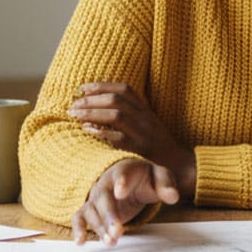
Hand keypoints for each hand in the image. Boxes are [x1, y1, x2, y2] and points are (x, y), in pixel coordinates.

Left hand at [69, 83, 194, 198]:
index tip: (83, 88)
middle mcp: (145, 118)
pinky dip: (101, 131)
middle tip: (73, 105)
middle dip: (91, 100)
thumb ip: (129, 114)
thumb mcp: (146, 125)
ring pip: (116, 115)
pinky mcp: (140, 149)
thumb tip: (98, 106)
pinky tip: (88, 129)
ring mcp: (144, 133)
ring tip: (75, 114)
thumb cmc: (156, 146)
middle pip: (116, 100)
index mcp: (146, 110)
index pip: (124, 89)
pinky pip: (119, 137)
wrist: (178, 166)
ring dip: (92, 112)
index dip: (102, 86)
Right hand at [70, 158, 180, 245]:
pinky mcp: (92, 209)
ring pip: (92, 211)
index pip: (121, 175)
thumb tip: (172, 196)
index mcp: (123, 170)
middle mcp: (105, 183)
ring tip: (111, 242)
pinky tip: (80, 242)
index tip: (120, 193)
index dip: (121, 183)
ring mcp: (96, 197)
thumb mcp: (160, 176)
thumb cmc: (146, 177)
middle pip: (103, 198)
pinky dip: (78, 229)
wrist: (130, 176)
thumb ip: (165, 184)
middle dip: (109, 215)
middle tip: (118, 231)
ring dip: (99, 227)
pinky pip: (80, 217)